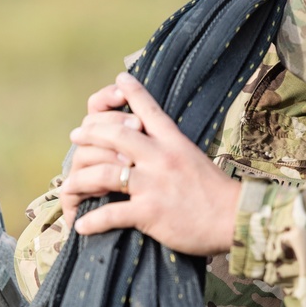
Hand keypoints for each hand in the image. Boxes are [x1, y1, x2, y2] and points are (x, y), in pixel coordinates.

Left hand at [60, 72, 240, 255]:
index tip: (119, 80)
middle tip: (76, 135)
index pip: (149, 110)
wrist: (236, 218)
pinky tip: (81, 226)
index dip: (132, 92)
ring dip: (79, 180)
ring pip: (102, 174)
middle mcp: (160, 158)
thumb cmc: (217, 194)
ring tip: (69, 185)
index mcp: (174, 142)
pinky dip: (91, 221)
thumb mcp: (196, 159)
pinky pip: (110, 214)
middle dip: (89, 133)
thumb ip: (174, 149)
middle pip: (114, 135)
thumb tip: (157, 143)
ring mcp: (153, 184)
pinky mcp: (150, 212)